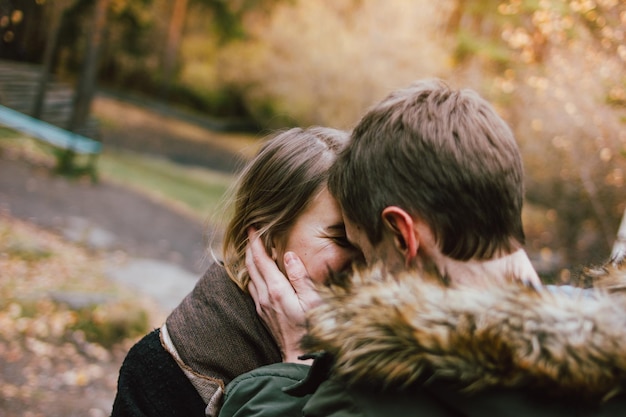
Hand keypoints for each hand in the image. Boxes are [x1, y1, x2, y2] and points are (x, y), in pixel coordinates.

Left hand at [246, 228, 320, 362]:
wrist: (301, 356)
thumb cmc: (313, 328)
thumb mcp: (313, 300)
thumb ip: (300, 276)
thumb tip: (288, 255)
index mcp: (276, 289)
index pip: (260, 260)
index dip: (255, 242)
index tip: (252, 227)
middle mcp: (264, 296)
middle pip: (250, 265)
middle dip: (249, 247)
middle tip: (249, 232)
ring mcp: (261, 305)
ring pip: (249, 276)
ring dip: (249, 260)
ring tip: (252, 248)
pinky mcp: (262, 313)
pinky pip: (252, 287)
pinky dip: (253, 274)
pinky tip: (258, 272)